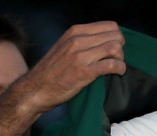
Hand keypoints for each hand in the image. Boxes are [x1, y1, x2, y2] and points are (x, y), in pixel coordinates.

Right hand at [0, 21, 126, 135]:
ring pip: (115, 48)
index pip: (110, 26)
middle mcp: (77, 40)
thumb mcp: (65, 47)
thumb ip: (82, 41)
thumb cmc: (52, 71)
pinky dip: (120, 69)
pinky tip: (118, 73)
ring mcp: (80, 56)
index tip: (114, 49)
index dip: (117, 37)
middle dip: (121, 48)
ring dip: (121, 58)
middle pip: (116, 36)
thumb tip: (104, 41)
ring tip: (116, 67)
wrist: (35, 89)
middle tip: (116, 60)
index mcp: (74, 32)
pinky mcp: (84, 72)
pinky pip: (111, 65)